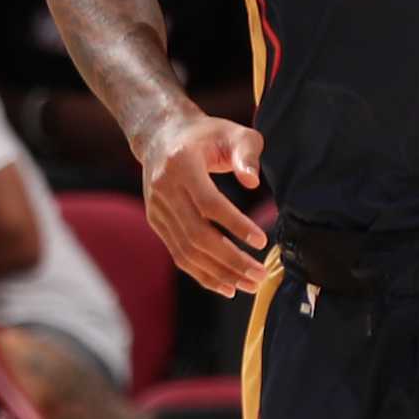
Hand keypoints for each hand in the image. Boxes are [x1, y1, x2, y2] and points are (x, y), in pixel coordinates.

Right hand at [140, 110, 268, 297]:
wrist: (162, 136)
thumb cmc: (207, 134)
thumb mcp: (233, 132)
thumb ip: (247, 153)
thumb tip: (252, 182)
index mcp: (181, 164)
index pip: (208, 203)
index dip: (235, 224)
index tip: (262, 241)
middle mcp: (163, 190)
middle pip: (197, 235)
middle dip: (231, 259)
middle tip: (260, 275)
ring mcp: (157, 209)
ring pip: (187, 251)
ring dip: (220, 273)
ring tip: (250, 285)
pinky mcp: (157, 222)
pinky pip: (179, 255)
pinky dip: (203, 274)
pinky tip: (227, 286)